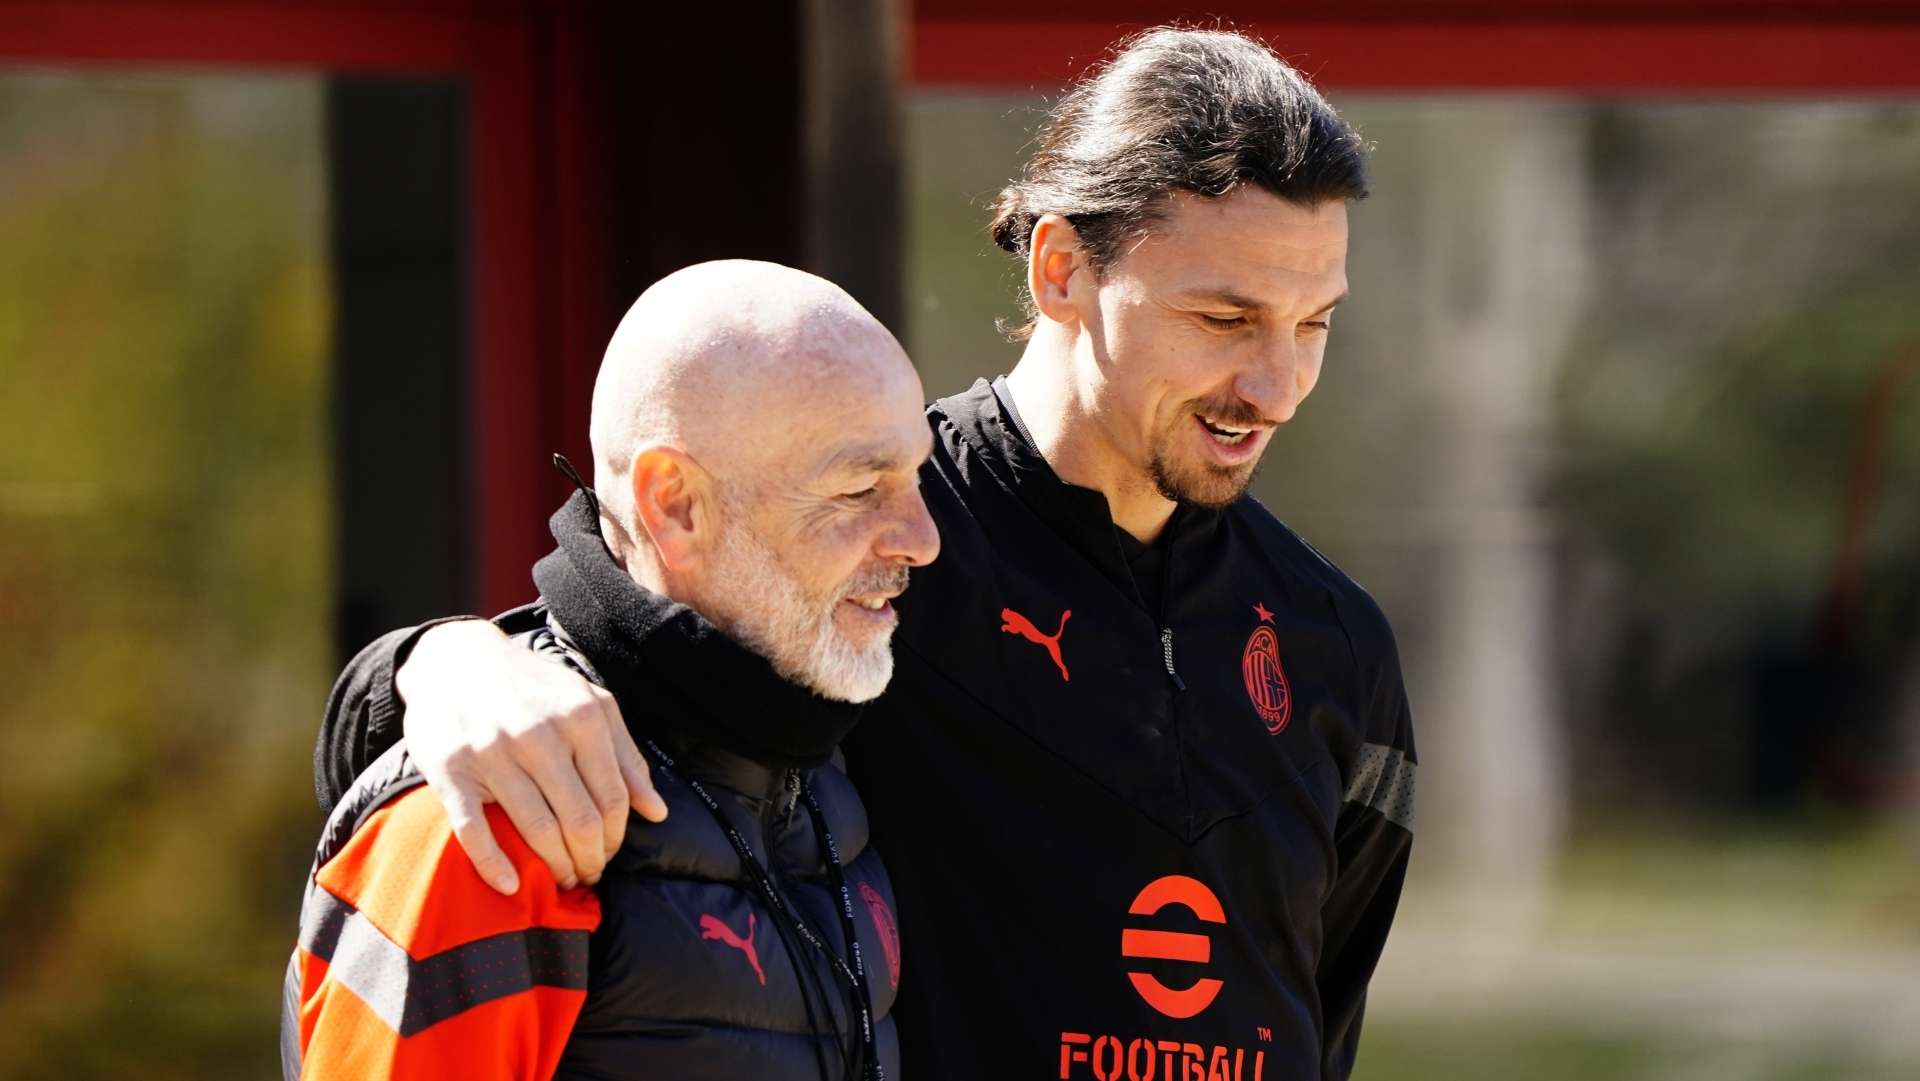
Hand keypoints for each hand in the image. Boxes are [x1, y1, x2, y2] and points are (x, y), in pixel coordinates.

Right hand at [397, 619, 668, 893]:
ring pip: (537, 830)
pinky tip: (511, 886)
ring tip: (562, 879)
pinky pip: (475, 831)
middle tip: (588, 874)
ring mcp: (493, 754)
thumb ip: (626, 757)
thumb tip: (658, 813)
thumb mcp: (590, 705)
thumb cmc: (533, 687)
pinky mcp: (451, 771)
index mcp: (582, 717)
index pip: (613, 798)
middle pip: (580, 820)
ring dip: (555, 867)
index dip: (616, 837)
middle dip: (590, 859)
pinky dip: (494, 866)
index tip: (609, 853)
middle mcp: (539, 735)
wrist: (456, 658)